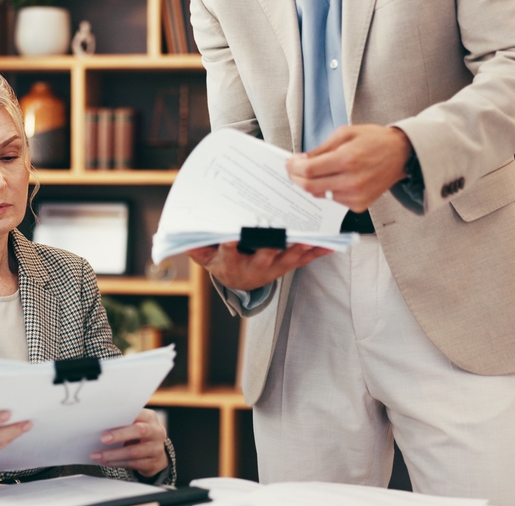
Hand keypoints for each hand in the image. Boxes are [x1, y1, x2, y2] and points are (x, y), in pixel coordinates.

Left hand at [90, 409, 168, 477]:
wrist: (157, 453)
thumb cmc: (141, 434)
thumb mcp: (137, 424)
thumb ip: (125, 422)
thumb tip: (101, 423)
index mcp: (150, 417)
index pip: (138, 413)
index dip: (123, 417)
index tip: (107, 420)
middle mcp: (156, 432)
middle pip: (139, 431)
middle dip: (119, 435)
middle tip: (103, 439)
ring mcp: (156, 448)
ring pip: (133, 452)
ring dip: (112, 454)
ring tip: (97, 455)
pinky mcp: (153, 463)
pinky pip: (132, 464)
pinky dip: (117, 463)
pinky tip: (106, 462)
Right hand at [186, 241, 331, 290]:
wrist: (238, 281)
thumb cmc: (221, 262)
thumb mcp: (203, 256)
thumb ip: (195, 245)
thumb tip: (184, 235)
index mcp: (231, 264)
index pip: (228, 252)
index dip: (230, 245)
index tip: (232, 236)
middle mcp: (253, 268)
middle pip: (263, 256)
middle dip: (272, 245)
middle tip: (280, 233)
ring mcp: (273, 268)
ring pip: (287, 258)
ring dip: (300, 249)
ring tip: (311, 238)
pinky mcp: (286, 266)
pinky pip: (304, 260)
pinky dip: (317, 252)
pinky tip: (330, 243)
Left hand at [286, 124, 412, 211]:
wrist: (401, 155)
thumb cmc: (375, 140)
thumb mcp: (346, 133)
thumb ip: (321, 148)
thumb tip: (300, 160)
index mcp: (347, 159)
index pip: (308, 170)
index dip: (293, 167)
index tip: (288, 163)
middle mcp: (352, 181)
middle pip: (309, 186)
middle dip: (295, 178)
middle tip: (293, 170)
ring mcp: (356, 195)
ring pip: (320, 194)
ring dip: (311, 184)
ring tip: (314, 172)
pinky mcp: (360, 205)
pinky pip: (333, 200)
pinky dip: (327, 190)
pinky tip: (333, 180)